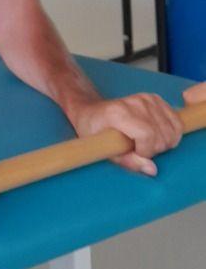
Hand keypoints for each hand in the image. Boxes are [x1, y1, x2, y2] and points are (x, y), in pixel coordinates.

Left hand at [67, 92, 183, 175]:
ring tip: (148, 143)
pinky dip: (172, 133)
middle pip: (161, 135)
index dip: (146, 151)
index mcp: (118, 113)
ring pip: (172, 129)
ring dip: (164, 142)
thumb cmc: (94, 131)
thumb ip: (128, 161)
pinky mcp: (156, 99)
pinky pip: (176, 122)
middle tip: (140, 149)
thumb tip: (152, 170)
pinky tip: (158, 135)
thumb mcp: (104, 150)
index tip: (136, 153)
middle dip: (155, 149)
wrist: (92, 111)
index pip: (147, 135)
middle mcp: (135, 102)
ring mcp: (147, 99)